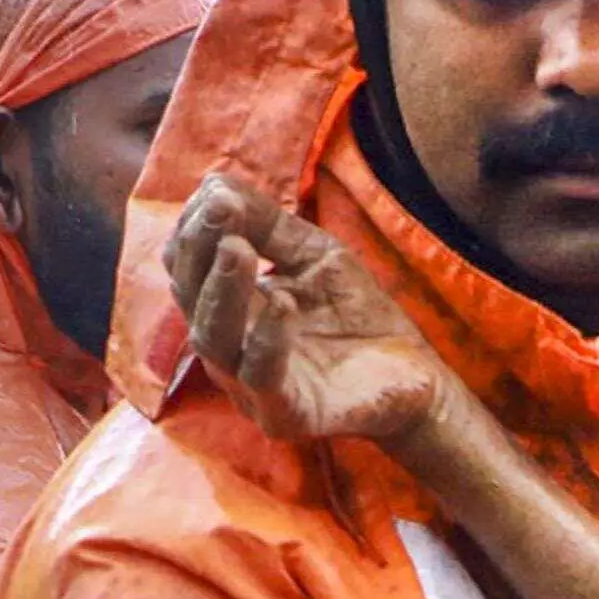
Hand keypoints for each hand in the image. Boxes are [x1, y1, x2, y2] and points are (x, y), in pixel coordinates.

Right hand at [165, 171, 464, 456]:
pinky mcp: (283, 415)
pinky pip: (262, 377)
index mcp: (225, 309)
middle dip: (200, 251)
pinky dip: (267, 339)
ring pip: (215, 339)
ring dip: (224, 290)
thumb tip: (214, 184)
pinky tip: (283, 304)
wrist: (412, 376)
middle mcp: (226, 348)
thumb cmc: (356, 314)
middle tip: (219, 211)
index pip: (186, 267)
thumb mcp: (312, 255)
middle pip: (190, 300)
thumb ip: (267, 224)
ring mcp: (249, 387)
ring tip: (238, 249)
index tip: (214, 193)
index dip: (193, 230)